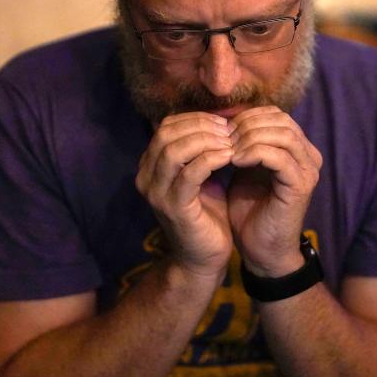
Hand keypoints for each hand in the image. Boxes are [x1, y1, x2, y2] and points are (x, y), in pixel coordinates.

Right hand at [136, 112, 235, 276]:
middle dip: (201, 126)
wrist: (204, 258)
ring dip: (206, 140)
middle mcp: (145, 177)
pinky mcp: (173, 208)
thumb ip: (201, 150)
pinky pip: (190, 174)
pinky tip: (230, 157)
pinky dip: (211, 159)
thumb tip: (220, 118)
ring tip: (231, 142)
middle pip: (167, 133)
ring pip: (175, 150)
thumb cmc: (206, 215)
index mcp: (149, 166)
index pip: (167, 126)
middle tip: (229, 130)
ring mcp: (156, 194)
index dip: (196, 119)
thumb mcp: (201, 175)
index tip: (223, 122)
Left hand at [227, 107, 321, 275]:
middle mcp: (309, 156)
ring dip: (249, 137)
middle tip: (223, 138)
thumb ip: (242, 145)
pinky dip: (254, 153)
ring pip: (281, 133)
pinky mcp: (301, 186)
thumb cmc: (250, 211)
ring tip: (228, 150)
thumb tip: (224, 120)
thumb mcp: (244, 170)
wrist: (261, 250)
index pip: (275, 115)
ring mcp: (308, 170)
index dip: (247, 117)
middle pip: (280, 119)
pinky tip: (235, 161)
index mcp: (298, 149)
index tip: (222, 131)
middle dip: (247, 125)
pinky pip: (279, 156)